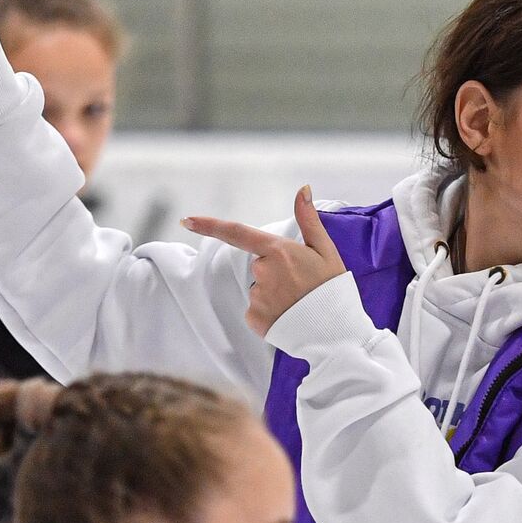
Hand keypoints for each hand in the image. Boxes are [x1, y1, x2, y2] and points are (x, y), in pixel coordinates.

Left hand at [184, 186, 346, 336]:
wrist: (335, 333)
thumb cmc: (332, 290)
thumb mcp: (326, 251)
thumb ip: (309, 220)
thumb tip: (303, 189)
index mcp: (279, 251)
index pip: (237, 233)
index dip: (209, 225)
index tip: (186, 220)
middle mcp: (263, 272)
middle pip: (260, 266)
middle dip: (277, 272)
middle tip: (303, 286)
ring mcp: (257, 296)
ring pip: (260, 289)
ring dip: (275, 294)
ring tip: (299, 304)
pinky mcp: (255, 318)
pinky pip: (257, 310)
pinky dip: (270, 313)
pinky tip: (289, 316)